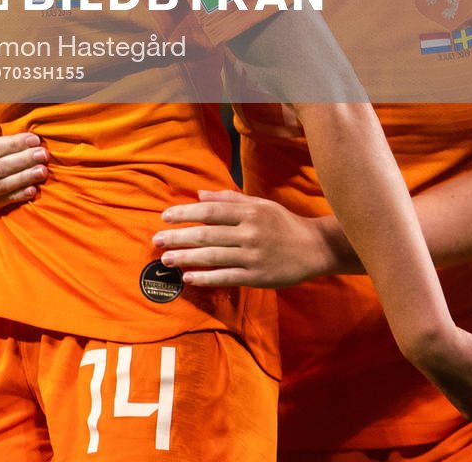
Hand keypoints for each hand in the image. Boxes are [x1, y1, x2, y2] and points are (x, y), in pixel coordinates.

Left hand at [152, 189, 334, 288]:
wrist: (315, 248)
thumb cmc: (283, 223)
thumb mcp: (260, 204)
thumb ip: (229, 199)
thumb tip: (198, 195)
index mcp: (249, 212)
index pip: (210, 212)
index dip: (185, 214)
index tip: (164, 217)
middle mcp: (250, 233)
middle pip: (207, 235)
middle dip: (178, 238)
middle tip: (156, 240)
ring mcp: (253, 256)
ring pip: (213, 257)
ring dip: (186, 258)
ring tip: (166, 259)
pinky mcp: (258, 277)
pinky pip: (227, 277)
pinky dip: (206, 277)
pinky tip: (189, 277)